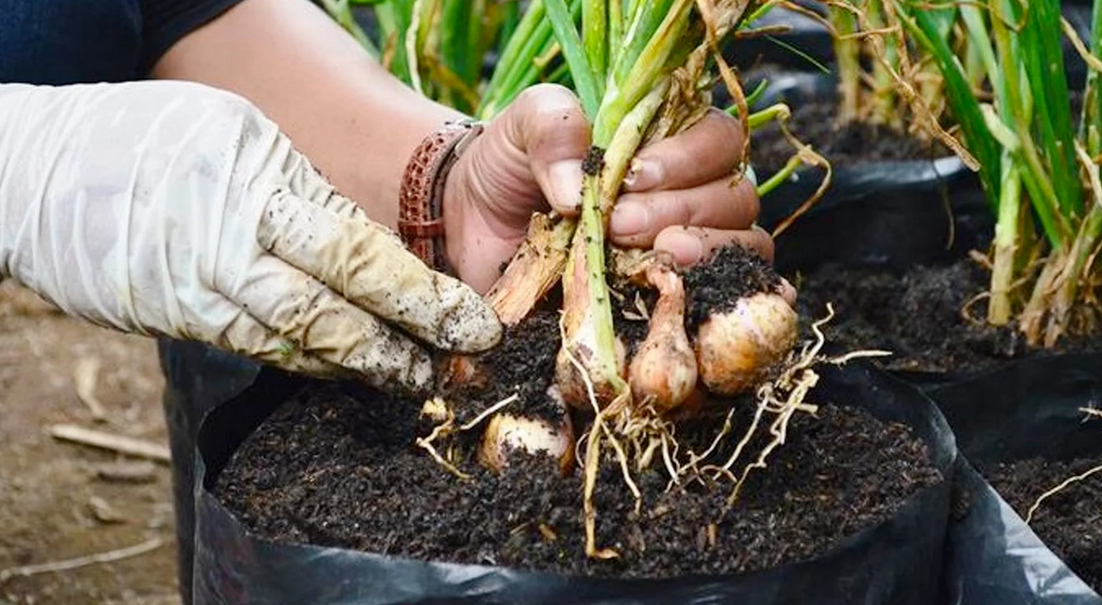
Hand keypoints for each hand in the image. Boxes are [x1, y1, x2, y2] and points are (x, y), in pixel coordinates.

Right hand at [0, 81, 500, 393]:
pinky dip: (307, 363)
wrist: (35, 169)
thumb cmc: (152, 139)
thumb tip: (367, 252)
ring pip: (298, 337)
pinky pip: (255, 348)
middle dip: (406, 335)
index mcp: (257, 174)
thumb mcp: (235, 134)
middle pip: (337, 296)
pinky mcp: (171, 317)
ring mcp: (197, 282)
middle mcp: (230, 232)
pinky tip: (345, 371)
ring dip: (362, 363)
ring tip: (413, 378)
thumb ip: (299, 192)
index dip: (420, 291)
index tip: (470, 318)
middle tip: (457, 361)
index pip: (359, 245)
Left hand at [441, 84, 772, 293]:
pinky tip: (699, 303)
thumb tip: (577, 192)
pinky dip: (725, 305)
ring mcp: (687, 254)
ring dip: (701, 254)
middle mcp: (692, 197)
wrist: (475, 226)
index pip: (718, 142)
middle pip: (735, 201)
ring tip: (648, 260)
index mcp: (671, 144)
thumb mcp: (521, 127)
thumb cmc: (511, 168)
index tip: (631, 177)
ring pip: (743, 249)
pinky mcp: (670, 303)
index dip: (686, 160)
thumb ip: (551, 126)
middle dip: (681, 212)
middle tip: (618, 224)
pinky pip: (723, 305)